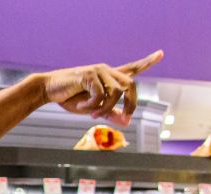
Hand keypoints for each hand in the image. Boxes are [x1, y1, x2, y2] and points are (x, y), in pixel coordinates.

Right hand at [40, 50, 163, 124]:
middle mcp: (106, 71)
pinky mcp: (88, 75)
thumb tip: (126, 122)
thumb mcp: (94, 109)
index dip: (148, 62)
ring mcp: (98, 71)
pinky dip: (92, 106)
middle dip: (131, 104)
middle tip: (123, 118)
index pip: (133, 68)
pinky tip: (81, 106)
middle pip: (131, 84)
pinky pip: (99, 95)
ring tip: (92, 114)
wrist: (49, 90)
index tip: (161, 53)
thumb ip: (110, 114)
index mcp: (110, 77)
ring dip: (106, 109)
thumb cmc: (72, 98)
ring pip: (116, 93)